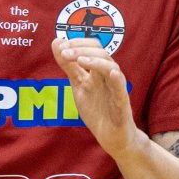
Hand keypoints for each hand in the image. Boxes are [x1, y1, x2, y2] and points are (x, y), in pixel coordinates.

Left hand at [51, 36, 140, 159]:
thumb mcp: (79, 85)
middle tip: (65, 51)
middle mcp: (109, 77)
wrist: (111, 137)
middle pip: (102, 54)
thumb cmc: (97, 109)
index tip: (60, 44)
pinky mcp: (122, 105)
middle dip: (82, 49)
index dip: (77, 43)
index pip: (92, 47)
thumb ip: (69, 65)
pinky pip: (121, 91)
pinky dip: (116, 81)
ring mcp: (116, 90)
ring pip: (112, 68)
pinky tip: (111, 73)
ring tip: (80, 59)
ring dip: (96, 61)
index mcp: (98, 71)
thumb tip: (56, 41)